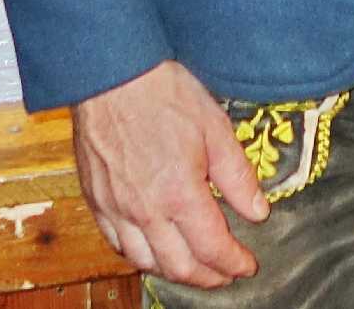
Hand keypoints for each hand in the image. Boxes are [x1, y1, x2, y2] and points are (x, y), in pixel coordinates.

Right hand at [70, 60, 264, 288]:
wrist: (111, 75)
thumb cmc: (163, 94)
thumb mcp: (215, 128)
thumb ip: (237, 177)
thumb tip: (257, 212)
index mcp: (180, 194)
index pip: (213, 248)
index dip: (234, 263)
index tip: (248, 265)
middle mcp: (146, 210)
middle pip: (180, 266)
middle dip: (208, 277)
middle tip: (225, 273)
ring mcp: (116, 208)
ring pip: (145, 262)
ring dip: (174, 272)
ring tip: (193, 266)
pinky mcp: (96, 200)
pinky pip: (116, 244)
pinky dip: (139, 255)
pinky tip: (152, 248)